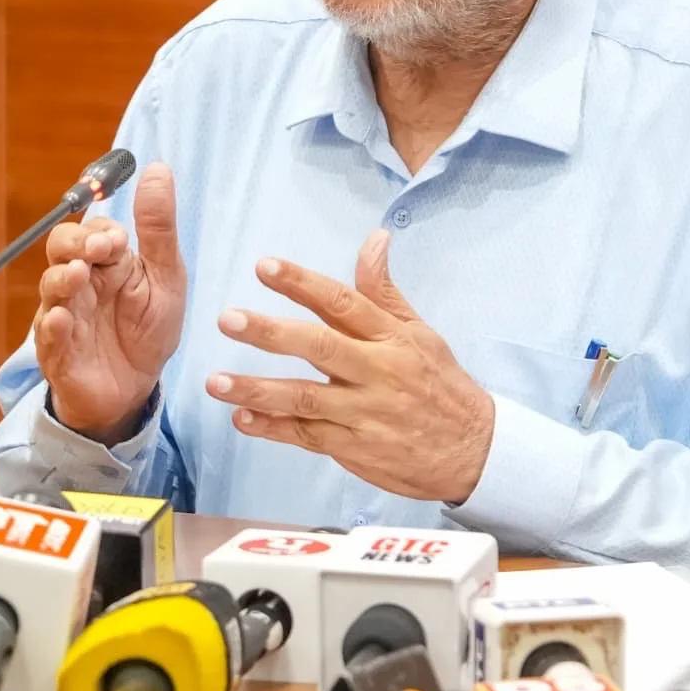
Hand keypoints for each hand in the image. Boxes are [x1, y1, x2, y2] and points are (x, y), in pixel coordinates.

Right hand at [33, 162, 186, 445]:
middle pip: (61, 249)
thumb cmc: (149, 327)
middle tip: (99, 249)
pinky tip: (60, 318)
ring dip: (61, 279)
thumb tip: (158, 169)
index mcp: (107, 261)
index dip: (102, 231)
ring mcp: (64, 316)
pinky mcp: (58, 354)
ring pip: (50, 288)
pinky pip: (47, 336)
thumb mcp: (165, 276)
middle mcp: (80, 283)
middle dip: (76, 245)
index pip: (93, 230)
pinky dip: (51, 326)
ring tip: (77, 276)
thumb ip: (158, 227)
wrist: (138, 387)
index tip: (119, 239)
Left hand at [206, 230, 494, 504]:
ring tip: (215, 381)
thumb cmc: (441, 385)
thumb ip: (384, 291)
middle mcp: (376, 372)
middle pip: (319, 347)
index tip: (265, 266)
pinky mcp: (354, 448)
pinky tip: (242, 418)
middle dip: (271, 333)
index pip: (342, 302)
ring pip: (305, 398)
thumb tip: (374, 239)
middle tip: (228, 319)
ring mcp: (364, 413)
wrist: (473, 451)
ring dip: (257, 389)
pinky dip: (273, 429)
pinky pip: (308, 436)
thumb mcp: (420, 332)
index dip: (302, 283)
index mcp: (391, 338)